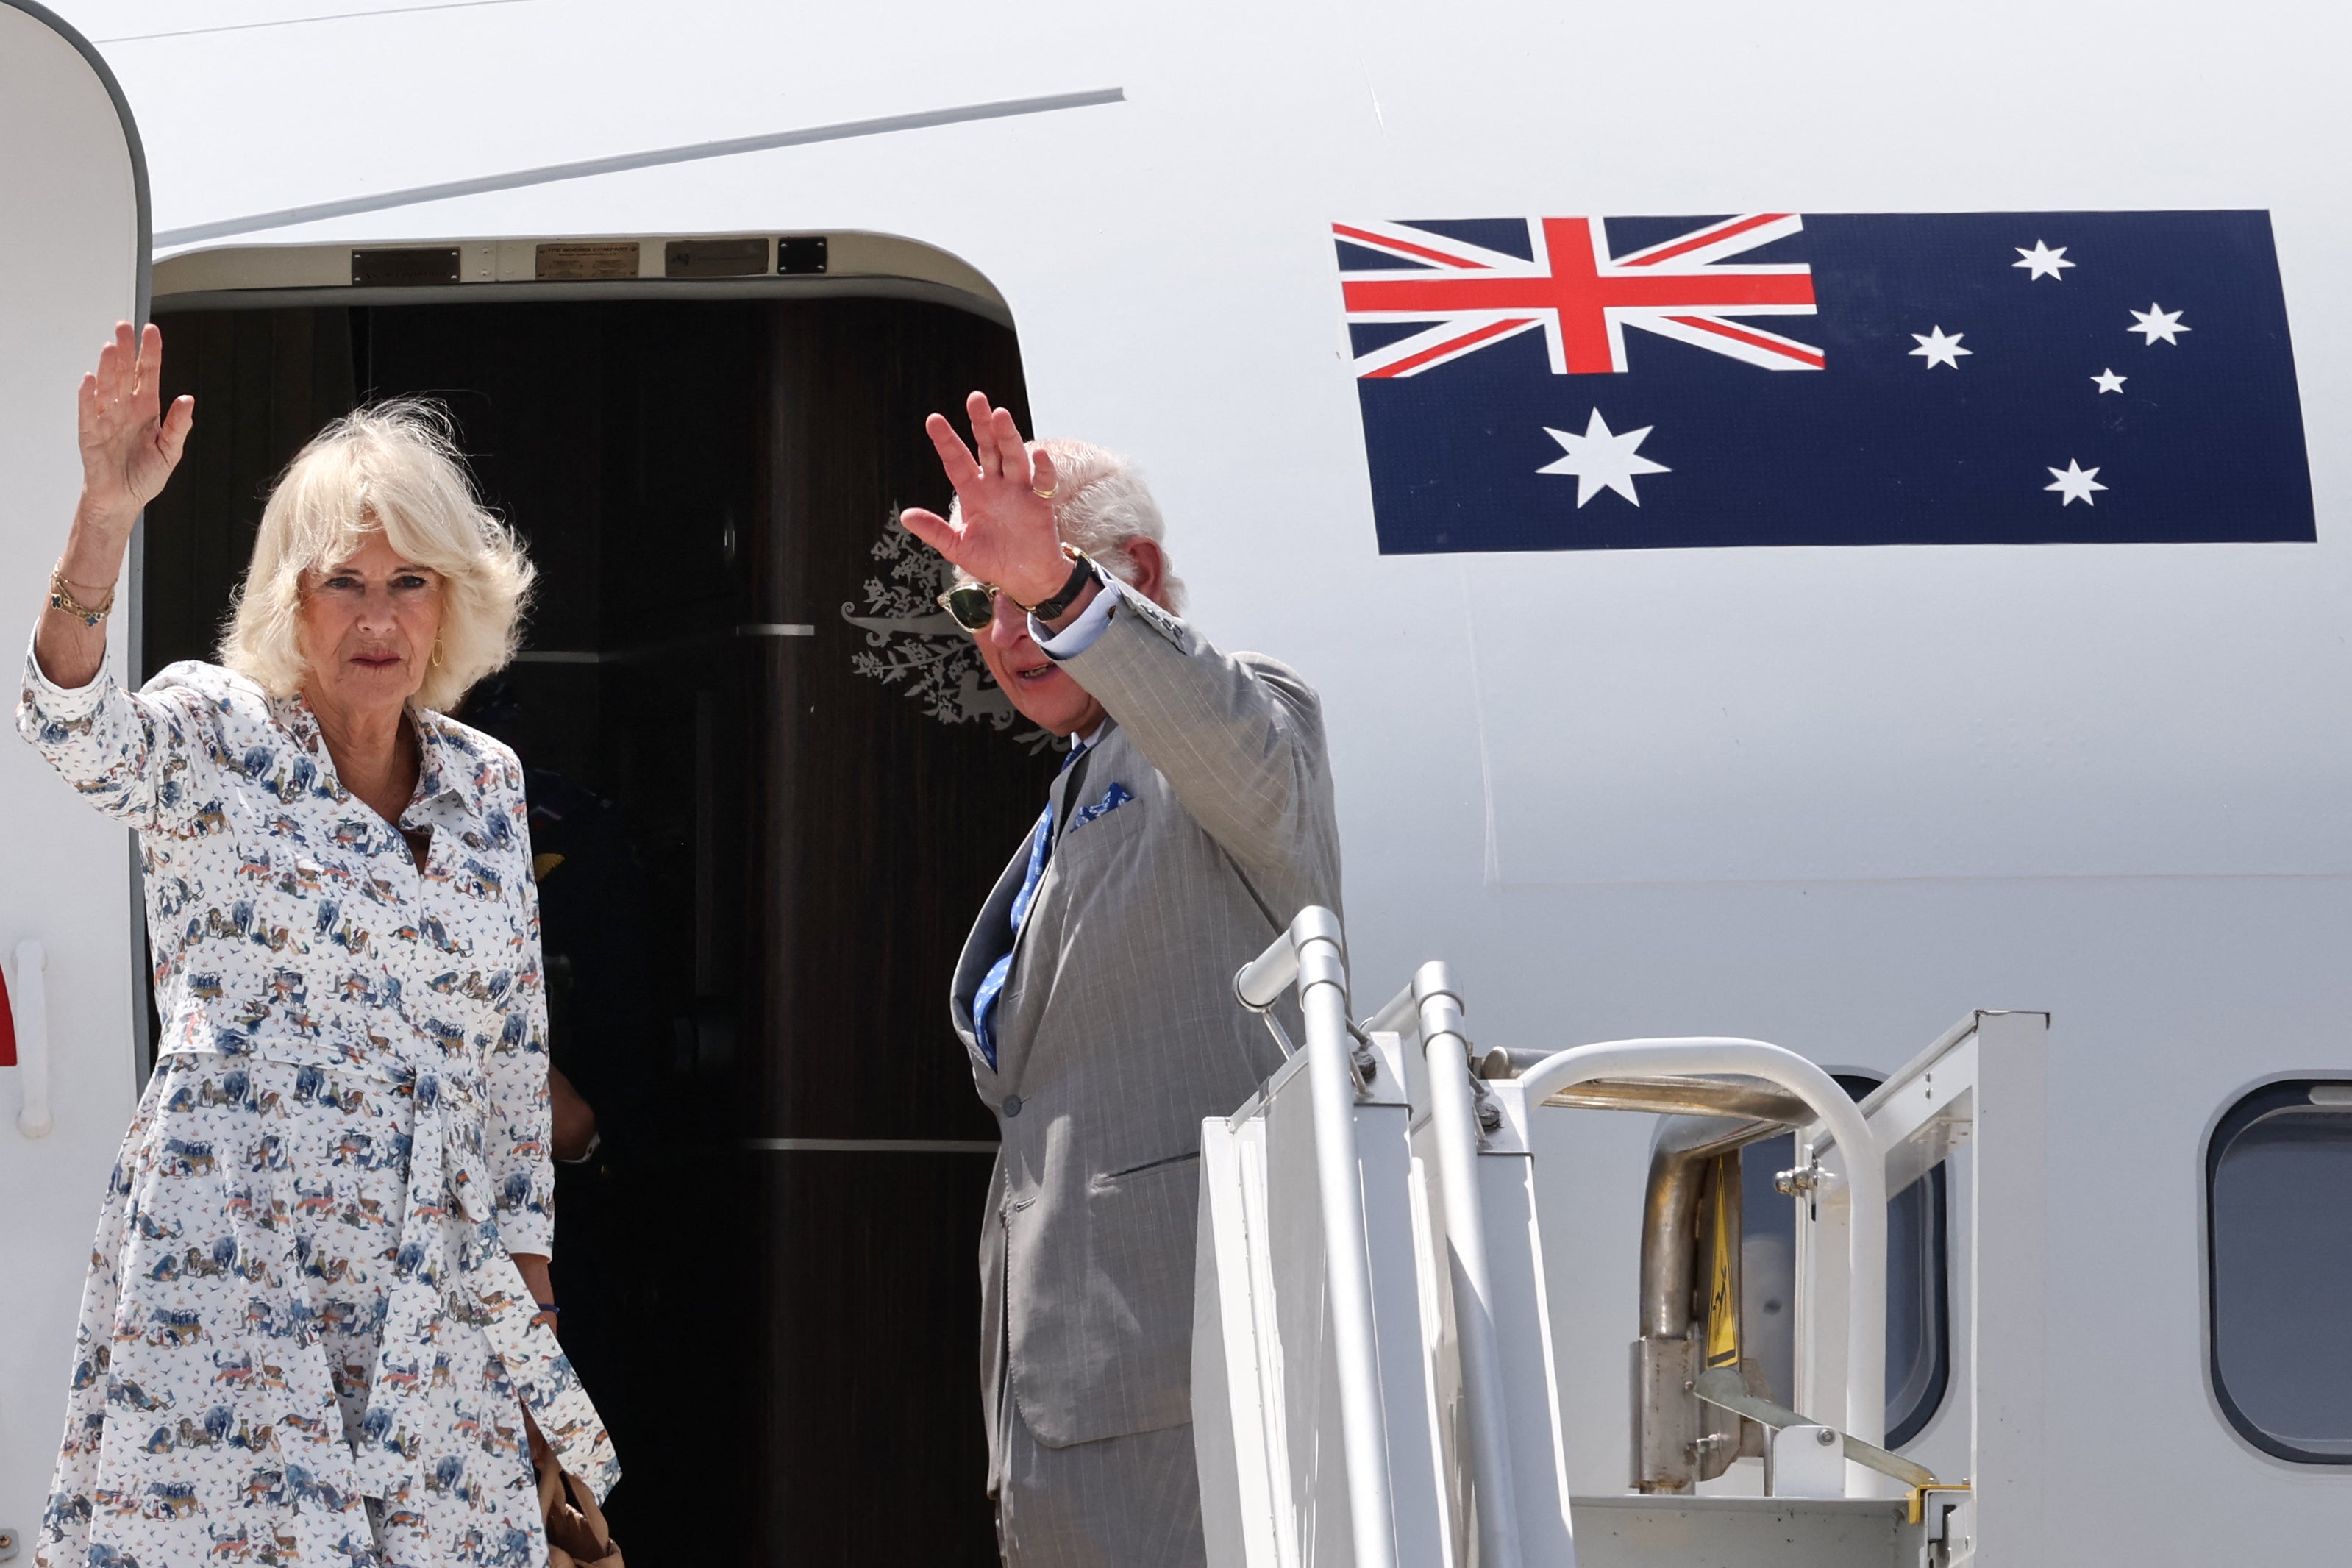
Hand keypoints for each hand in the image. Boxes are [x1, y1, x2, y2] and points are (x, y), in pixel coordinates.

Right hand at [77, 322, 192, 532]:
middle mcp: (125, 408)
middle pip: (124, 372)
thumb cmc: (146, 474)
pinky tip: (90, 379)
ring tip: (112, 347)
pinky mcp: (89, 432)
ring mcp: (106, 417)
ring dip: (107, 367)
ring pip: (106, 386)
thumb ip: (179, 426)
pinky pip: (88, 410)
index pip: (148, 374)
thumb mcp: (170, 451)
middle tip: (124, 326)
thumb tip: (188, 399)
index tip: (151, 330)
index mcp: (147, 409)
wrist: (122, 499)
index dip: (150, 352)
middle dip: (126, 349)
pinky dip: (88, 395)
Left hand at [898, 392, 1066, 606]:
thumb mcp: (957, 548)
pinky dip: (1043, 469)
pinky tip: (1039, 456)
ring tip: (1000, 415)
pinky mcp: (1040, 503)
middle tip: (975, 399)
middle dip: (981, 424)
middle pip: (988, 447)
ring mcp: (1019, 491)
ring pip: (1013, 457)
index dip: (946, 441)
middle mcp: (996, 485)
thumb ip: (935, 530)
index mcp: (973, 492)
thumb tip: (906, 516)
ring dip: (1007, 436)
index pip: (957, 460)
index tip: (933, 420)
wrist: (1025, 579)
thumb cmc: (992, 560)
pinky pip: (1043, 483)